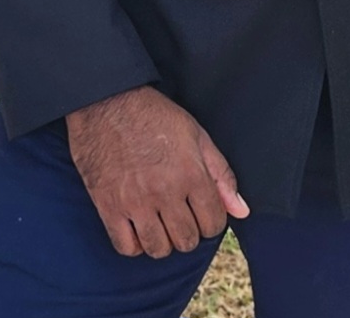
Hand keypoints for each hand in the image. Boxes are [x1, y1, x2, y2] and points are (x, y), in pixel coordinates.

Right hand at [66, 85, 249, 257]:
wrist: (107, 100)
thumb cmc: (154, 115)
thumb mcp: (196, 134)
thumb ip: (221, 174)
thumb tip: (242, 211)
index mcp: (190, 173)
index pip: (213, 223)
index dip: (211, 220)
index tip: (202, 211)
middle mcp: (165, 192)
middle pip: (187, 241)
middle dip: (189, 232)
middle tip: (181, 216)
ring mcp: (135, 201)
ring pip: (159, 249)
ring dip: (163, 241)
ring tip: (160, 223)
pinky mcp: (109, 206)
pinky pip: (126, 247)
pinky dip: (135, 244)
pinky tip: (138, 227)